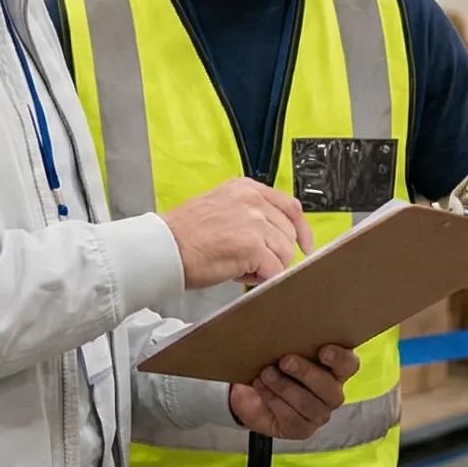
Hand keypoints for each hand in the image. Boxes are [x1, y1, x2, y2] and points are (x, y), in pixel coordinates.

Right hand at [162, 178, 312, 287]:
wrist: (162, 247)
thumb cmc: (182, 235)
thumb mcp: (219, 207)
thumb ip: (249, 214)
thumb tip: (273, 236)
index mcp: (245, 188)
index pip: (290, 206)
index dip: (301, 229)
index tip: (305, 245)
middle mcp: (252, 200)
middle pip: (288, 233)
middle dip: (275, 252)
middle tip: (250, 261)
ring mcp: (254, 222)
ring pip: (284, 254)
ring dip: (267, 266)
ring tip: (240, 266)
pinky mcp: (252, 246)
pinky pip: (274, 270)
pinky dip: (261, 278)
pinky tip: (240, 274)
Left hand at [229, 345, 359, 440]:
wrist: (253, 388)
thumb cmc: (274, 363)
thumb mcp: (283, 348)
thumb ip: (292, 340)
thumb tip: (281, 321)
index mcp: (335, 369)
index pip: (349, 364)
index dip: (339, 359)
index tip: (323, 350)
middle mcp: (332, 393)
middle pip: (330, 388)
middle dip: (306, 373)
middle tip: (285, 361)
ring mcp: (319, 414)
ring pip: (309, 404)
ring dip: (285, 387)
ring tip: (265, 374)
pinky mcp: (302, 429)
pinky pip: (292, 418)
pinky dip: (273, 400)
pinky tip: (261, 386)